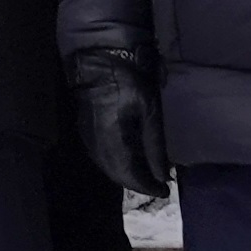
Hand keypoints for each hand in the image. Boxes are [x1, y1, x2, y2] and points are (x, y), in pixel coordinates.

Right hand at [70, 49, 167, 198]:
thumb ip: (155, 145)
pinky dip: (117, 165)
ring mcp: (88, 139)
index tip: (165, 190)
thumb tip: (162, 175)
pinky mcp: (84, 132)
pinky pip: (101, 158)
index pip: (131, 176)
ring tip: (146, 173)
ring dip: (127, 175)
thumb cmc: (129, 81)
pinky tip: (128, 159)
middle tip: (158, 184)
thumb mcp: (150, 111)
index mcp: (114, 141)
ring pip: (108, 169)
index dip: (148, 187)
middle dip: (139, 183)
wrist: (97, 59)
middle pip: (118, 176)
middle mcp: (97, 146)